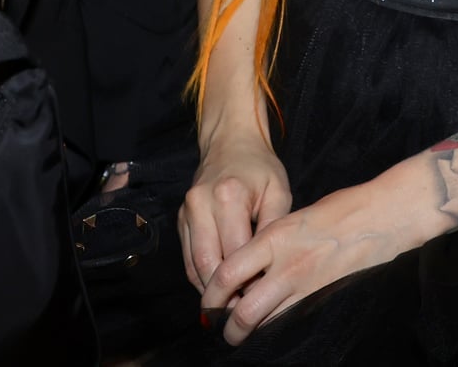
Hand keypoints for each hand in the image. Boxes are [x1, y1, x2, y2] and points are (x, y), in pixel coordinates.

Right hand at [179, 131, 290, 294]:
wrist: (229, 142)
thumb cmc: (259, 168)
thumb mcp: (278, 192)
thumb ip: (274, 228)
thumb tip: (270, 268)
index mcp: (228, 196)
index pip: (236, 253)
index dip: (248, 281)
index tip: (261, 301)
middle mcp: (201, 204)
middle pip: (209, 264)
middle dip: (225, 294)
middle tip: (243, 315)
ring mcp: (187, 212)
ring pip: (194, 265)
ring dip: (211, 291)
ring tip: (231, 309)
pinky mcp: (180, 219)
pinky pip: (188, 258)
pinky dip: (201, 278)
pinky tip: (218, 291)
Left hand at [198, 169, 434, 345]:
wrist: (383, 216)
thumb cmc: (340, 210)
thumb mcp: (292, 218)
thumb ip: (268, 242)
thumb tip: (245, 266)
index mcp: (274, 238)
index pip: (228, 273)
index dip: (211, 295)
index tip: (207, 303)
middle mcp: (287, 265)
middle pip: (244, 310)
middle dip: (227, 326)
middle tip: (220, 330)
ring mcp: (308, 286)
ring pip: (268, 322)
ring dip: (251, 331)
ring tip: (242, 334)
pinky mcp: (325, 299)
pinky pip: (293, 321)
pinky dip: (278, 327)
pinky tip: (273, 327)